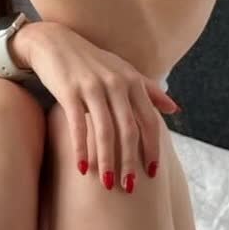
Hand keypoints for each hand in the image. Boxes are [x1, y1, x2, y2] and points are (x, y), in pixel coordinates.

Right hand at [14, 21, 178, 189]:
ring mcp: (92, 87)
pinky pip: (78, 126)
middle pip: (129, 131)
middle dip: (130, 162)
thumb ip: (149, 90)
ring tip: (106, 184)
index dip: (151, 149)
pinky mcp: (69, 92)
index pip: (149, 121)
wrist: (53, 42)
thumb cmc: (90, 61)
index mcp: (132, 81)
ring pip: (105, 132)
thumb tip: (175, 110)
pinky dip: (81, 149)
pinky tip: (82, 168)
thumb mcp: (123, 70)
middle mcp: (116, 84)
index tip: (152, 173)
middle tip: (129, 187)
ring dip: (107, 161)